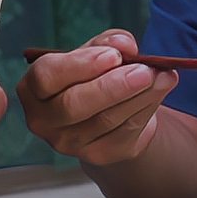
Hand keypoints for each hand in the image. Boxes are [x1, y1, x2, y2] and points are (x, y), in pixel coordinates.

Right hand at [16, 30, 177, 165]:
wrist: (109, 110)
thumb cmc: (94, 74)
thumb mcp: (95, 52)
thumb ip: (107, 43)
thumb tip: (125, 45)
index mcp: (34, 88)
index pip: (47, 77)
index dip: (80, 65)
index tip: (113, 56)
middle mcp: (44, 119)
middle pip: (74, 106)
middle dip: (113, 86)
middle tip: (145, 70)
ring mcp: (69, 142)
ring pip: (105, 120)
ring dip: (140, 95)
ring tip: (162, 75)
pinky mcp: (98, 155)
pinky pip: (125, 131)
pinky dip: (148, 107)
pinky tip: (162, 89)